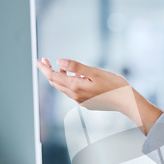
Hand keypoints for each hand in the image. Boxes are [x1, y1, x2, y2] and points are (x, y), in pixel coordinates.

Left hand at [37, 58, 162, 134]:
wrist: (125, 101)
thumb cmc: (113, 85)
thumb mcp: (94, 72)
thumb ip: (76, 66)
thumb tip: (59, 61)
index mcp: (75, 87)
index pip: (53, 76)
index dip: (44, 68)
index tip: (38, 60)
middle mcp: (75, 96)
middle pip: (56, 83)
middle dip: (49, 72)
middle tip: (46, 61)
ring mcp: (81, 101)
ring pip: (65, 88)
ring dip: (61, 77)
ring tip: (64, 67)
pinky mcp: (87, 103)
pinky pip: (73, 92)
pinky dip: (70, 83)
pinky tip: (77, 77)